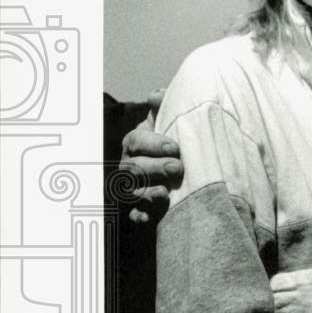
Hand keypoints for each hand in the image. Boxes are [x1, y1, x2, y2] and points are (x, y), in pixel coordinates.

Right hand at [119, 89, 182, 223]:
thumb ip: (165, 105)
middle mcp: (130, 165)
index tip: (175, 147)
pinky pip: (134, 214)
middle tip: (177, 168)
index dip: (153, 144)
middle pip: (134, 168)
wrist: (181, 163)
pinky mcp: (141, 207)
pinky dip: (140, 216)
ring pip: (133, 192)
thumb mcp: (170, 119)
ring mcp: (133, 187)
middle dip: (155, 168)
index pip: (136, 141)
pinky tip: (148, 218)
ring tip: (165, 193)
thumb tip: (157, 95)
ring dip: (147, 194)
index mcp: (136, 143)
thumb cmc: (173, 138)